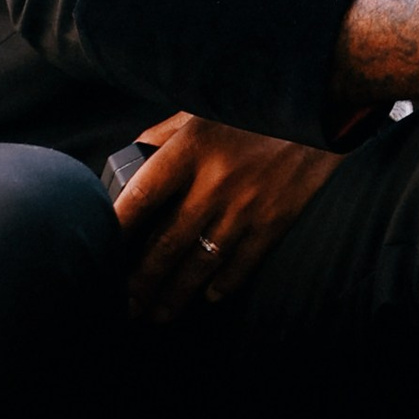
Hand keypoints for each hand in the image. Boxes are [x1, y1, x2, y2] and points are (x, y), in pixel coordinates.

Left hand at [114, 112, 337, 317]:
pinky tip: (209, 296)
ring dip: (176, 294)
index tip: (98, 252)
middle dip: (141, 282)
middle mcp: (213, 182)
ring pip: (200, 264)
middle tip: (124, 305)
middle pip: (166, 244)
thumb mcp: (205, 107)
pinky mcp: (274, 220)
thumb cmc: (256, 104)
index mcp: (189, 149)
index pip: (140, 197)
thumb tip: (135, 153)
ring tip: (158, 314)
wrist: (321, 108)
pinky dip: (223, 285)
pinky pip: (242, 263)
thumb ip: (167, 133)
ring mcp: (245, 206)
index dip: (115, 229)